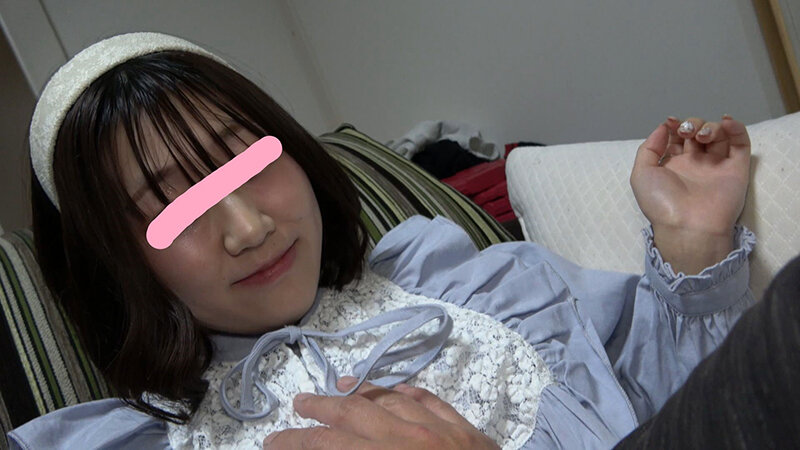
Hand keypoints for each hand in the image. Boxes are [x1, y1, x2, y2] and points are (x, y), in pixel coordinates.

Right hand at [262, 377, 499, 449]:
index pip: (328, 446)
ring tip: (339, 385)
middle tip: (299, 403)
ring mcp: (443, 432)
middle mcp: (411, 440)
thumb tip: (329, 449)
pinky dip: (409, 393)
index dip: (296, 442)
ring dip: (361, 393)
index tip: (273, 442)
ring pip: (392, 400)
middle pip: (355, 413)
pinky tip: (397, 389)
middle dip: (322, 407)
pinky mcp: (468, 433)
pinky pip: (432, 401)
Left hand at [630, 116, 750, 273]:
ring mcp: (716, 165)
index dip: (674, 126)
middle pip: (697, 132)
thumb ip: (649, 148)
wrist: (688, 226)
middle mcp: (695, 163)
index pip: (676, 137)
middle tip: (686, 132)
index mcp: (672, 165)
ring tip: (701, 136)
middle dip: (691, 125)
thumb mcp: (641, 174)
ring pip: (718, 135)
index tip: (671, 122)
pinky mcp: (737, 168)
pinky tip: (727, 122)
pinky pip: (741, 143)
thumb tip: (663, 127)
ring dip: (710, 127)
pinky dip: (736, 128)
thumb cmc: (662, 203)